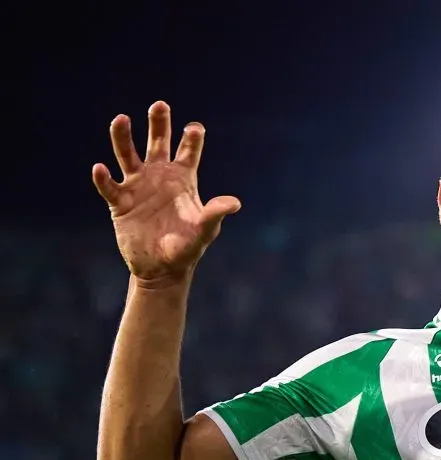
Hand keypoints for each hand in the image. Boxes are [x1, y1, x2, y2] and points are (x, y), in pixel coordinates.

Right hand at [92, 101, 240, 286]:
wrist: (163, 268)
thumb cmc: (188, 247)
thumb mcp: (205, 230)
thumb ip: (215, 214)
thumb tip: (234, 203)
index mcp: (183, 179)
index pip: (188, 152)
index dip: (191, 139)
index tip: (194, 128)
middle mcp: (159, 176)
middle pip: (157, 143)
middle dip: (158, 124)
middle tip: (160, 105)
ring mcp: (138, 186)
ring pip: (128, 156)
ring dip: (123, 138)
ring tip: (121, 119)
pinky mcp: (120, 203)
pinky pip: (110, 187)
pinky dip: (104, 178)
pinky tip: (100, 168)